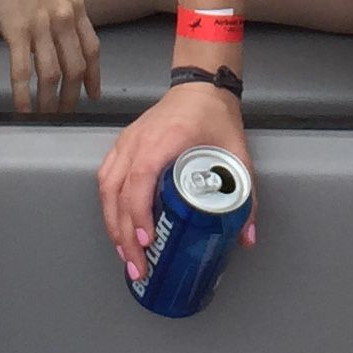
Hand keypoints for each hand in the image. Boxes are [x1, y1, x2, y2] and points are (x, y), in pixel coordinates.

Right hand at [0, 0, 101, 116]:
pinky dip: (24, 94)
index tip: (94, 95)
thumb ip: (62, 10)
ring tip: (46, 117)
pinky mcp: (16, 31)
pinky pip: (23, 70)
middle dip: (73, 96)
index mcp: (76, 8)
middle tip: (67, 115)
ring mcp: (41, 26)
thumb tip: (58, 35)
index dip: (94, 76)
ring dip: (50, 101)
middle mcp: (64, 20)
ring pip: (51, 75)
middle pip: (75, 68)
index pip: (92, 50)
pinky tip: (22, 109)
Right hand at [99, 91, 257, 275]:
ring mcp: (127, 143)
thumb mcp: (236, 155)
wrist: (200, 87)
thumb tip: (246, 238)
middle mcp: (138, 141)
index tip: (148, 240)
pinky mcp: (122, 146)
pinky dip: (109, 206)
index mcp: (164, 141)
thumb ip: (245, 196)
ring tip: (126, 254)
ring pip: (106, 188)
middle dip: (124, 234)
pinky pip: (106, 178)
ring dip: (113, 225)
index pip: (141, 179)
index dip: (139, 212)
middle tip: (138, 265)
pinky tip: (118, 227)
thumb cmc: (215, 117)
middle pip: (118, 192)